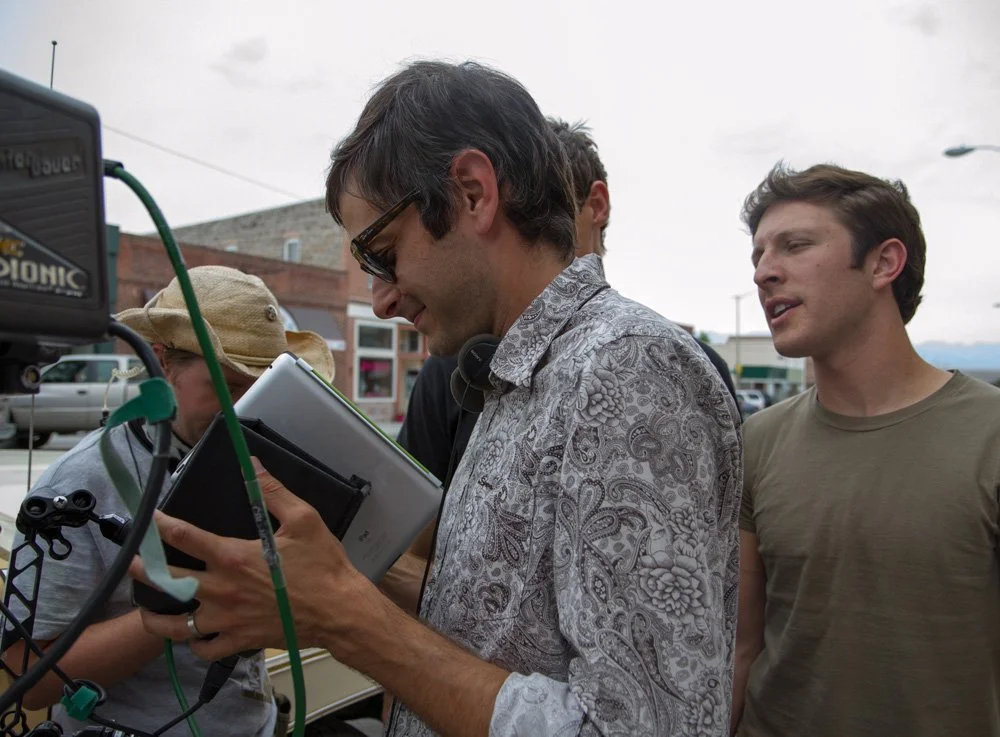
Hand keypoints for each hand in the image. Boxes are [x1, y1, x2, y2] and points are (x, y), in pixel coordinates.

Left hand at [130, 457, 381, 661]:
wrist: (340, 611)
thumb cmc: (323, 566)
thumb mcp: (304, 519)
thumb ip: (273, 492)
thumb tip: (253, 465)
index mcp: (234, 557)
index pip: (185, 537)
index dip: (160, 525)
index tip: (147, 519)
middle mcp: (222, 590)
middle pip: (168, 581)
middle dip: (143, 569)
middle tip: (131, 562)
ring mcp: (227, 619)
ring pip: (175, 625)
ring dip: (155, 616)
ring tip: (146, 608)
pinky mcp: (239, 640)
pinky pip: (203, 649)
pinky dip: (193, 643)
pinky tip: (192, 634)